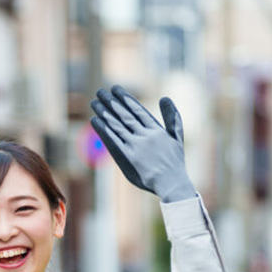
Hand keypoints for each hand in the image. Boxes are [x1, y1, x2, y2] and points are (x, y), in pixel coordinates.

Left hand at [90, 85, 196, 202]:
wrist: (170, 182)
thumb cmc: (174, 161)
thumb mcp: (177, 136)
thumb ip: (172, 116)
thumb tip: (165, 97)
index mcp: (156, 129)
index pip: (137, 109)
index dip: (125, 98)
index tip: (115, 89)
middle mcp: (144, 135)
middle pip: (124, 115)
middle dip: (111, 102)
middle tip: (100, 91)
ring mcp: (135, 146)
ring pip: (117, 125)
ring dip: (104, 113)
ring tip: (94, 102)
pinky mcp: (127, 157)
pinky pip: (113, 140)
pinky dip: (103, 130)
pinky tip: (95, 121)